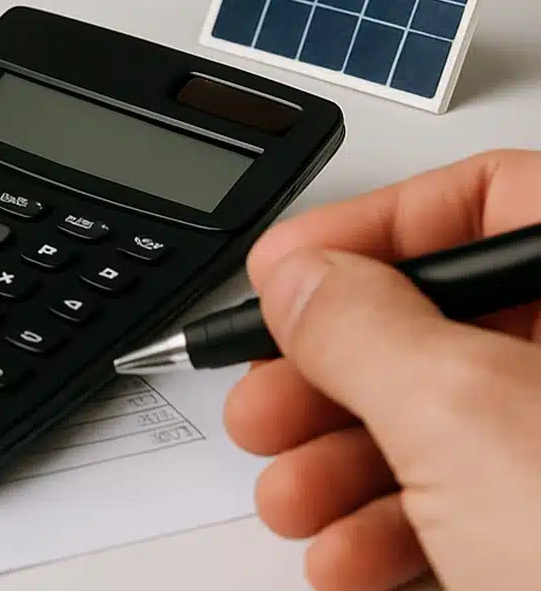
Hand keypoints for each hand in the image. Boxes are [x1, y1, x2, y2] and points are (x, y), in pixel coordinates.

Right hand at [224, 149, 540, 590]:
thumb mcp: (460, 414)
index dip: (371, 227)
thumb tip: (298, 273)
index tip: (288, 271)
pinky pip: (462, 502)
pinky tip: (346, 556)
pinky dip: (388, 525)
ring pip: (440, 422)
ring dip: (340, 458)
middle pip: (441, 323)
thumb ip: (359, 320)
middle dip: (330, 369)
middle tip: (268, 393)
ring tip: (286, 494)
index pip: (486, 200)